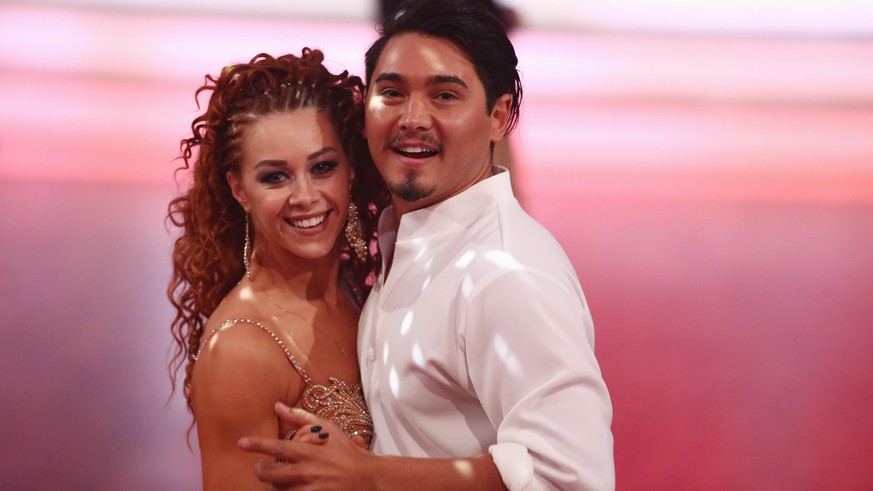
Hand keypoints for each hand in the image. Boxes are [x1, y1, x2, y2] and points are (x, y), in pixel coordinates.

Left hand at [239, 403, 373, 489]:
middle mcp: (306, 471)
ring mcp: (309, 489)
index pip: (276, 447)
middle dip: (260, 471)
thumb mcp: (327, 429)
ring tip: (277, 480)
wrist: (367, 477)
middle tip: (261, 468)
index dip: (257, 445)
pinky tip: (287, 488)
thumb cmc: (346, 451)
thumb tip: (278, 406)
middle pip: (269, 474)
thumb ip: (301, 418)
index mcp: (308, 451)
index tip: (241, 443)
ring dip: (273, 486)